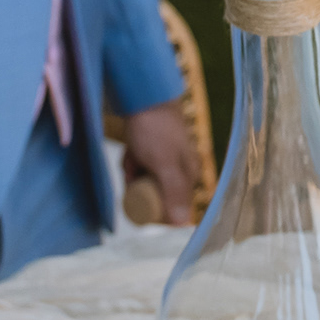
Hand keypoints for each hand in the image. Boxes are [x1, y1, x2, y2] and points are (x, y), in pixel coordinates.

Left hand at [121, 98, 198, 226]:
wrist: (143, 94)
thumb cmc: (156, 130)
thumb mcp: (164, 164)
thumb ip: (174, 193)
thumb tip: (182, 225)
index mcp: (190, 172)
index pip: (175, 205)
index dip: (154, 206)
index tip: (139, 196)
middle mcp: (181, 166)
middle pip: (157, 191)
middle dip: (140, 186)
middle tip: (132, 172)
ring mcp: (166, 156)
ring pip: (146, 178)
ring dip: (134, 172)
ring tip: (130, 158)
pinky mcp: (153, 146)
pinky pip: (141, 164)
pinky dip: (131, 161)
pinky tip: (129, 153)